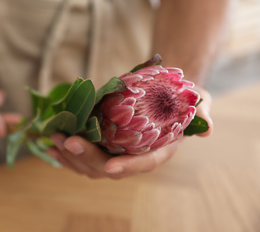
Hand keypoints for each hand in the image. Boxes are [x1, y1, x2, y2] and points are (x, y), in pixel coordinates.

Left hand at [48, 86, 212, 179]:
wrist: (161, 92)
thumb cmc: (181, 98)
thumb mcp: (199, 101)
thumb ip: (203, 113)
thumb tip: (208, 128)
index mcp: (157, 150)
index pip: (143, 164)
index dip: (128, 167)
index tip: (111, 167)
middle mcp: (133, 156)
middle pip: (108, 166)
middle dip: (87, 157)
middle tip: (69, 141)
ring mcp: (114, 152)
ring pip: (89, 165)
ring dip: (70, 156)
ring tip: (53, 141)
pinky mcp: (100, 143)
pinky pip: (80, 155)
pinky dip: (65, 151)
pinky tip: (50, 142)